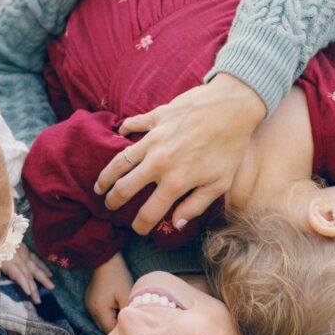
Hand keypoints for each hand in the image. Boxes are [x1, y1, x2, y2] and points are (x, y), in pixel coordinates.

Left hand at [0, 246, 54, 303]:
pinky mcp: (27, 252)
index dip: (24, 284)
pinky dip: (44, 267)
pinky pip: (37, 260)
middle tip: (39, 301)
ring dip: (44, 279)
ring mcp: (25, 256)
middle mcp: (20, 260)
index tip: (28, 293)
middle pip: (29, 276)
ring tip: (51, 287)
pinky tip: (50, 274)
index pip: (19, 275)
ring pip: (36, 269)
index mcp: (10, 263)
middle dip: (34, 289)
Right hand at [86, 253, 133, 331]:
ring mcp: (89, 305)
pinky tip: (116, 307)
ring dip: (112, 320)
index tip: (131, 327)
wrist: (106, 261)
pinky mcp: (91, 301)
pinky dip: (108, 314)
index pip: (109, 330)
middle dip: (116, 327)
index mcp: (99, 310)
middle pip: (104, 328)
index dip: (121, 330)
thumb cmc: (118, 277)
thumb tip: (129, 324)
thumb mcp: (126, 295)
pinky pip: (100, 314)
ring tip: (123, 313)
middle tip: (128, 321)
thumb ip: (127, 312)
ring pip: (102, 321)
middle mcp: (91, 310)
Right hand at [96, 73, 265, 234]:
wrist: (234, 106)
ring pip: (119, 161)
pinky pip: (131, 126)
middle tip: (109, 205)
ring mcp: (153, 140)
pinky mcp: (155, 118)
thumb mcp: (219, 183)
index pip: (148, 213)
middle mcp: (158, 163)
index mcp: (175, 183)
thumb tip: (177, 223)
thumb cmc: (230, 146)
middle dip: (113, 201)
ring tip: (100, 184)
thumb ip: (195, 206)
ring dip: (106, 175)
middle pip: (124, 189)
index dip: (140, 226)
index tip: (138, 229)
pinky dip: (123, 132)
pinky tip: (121, 137)